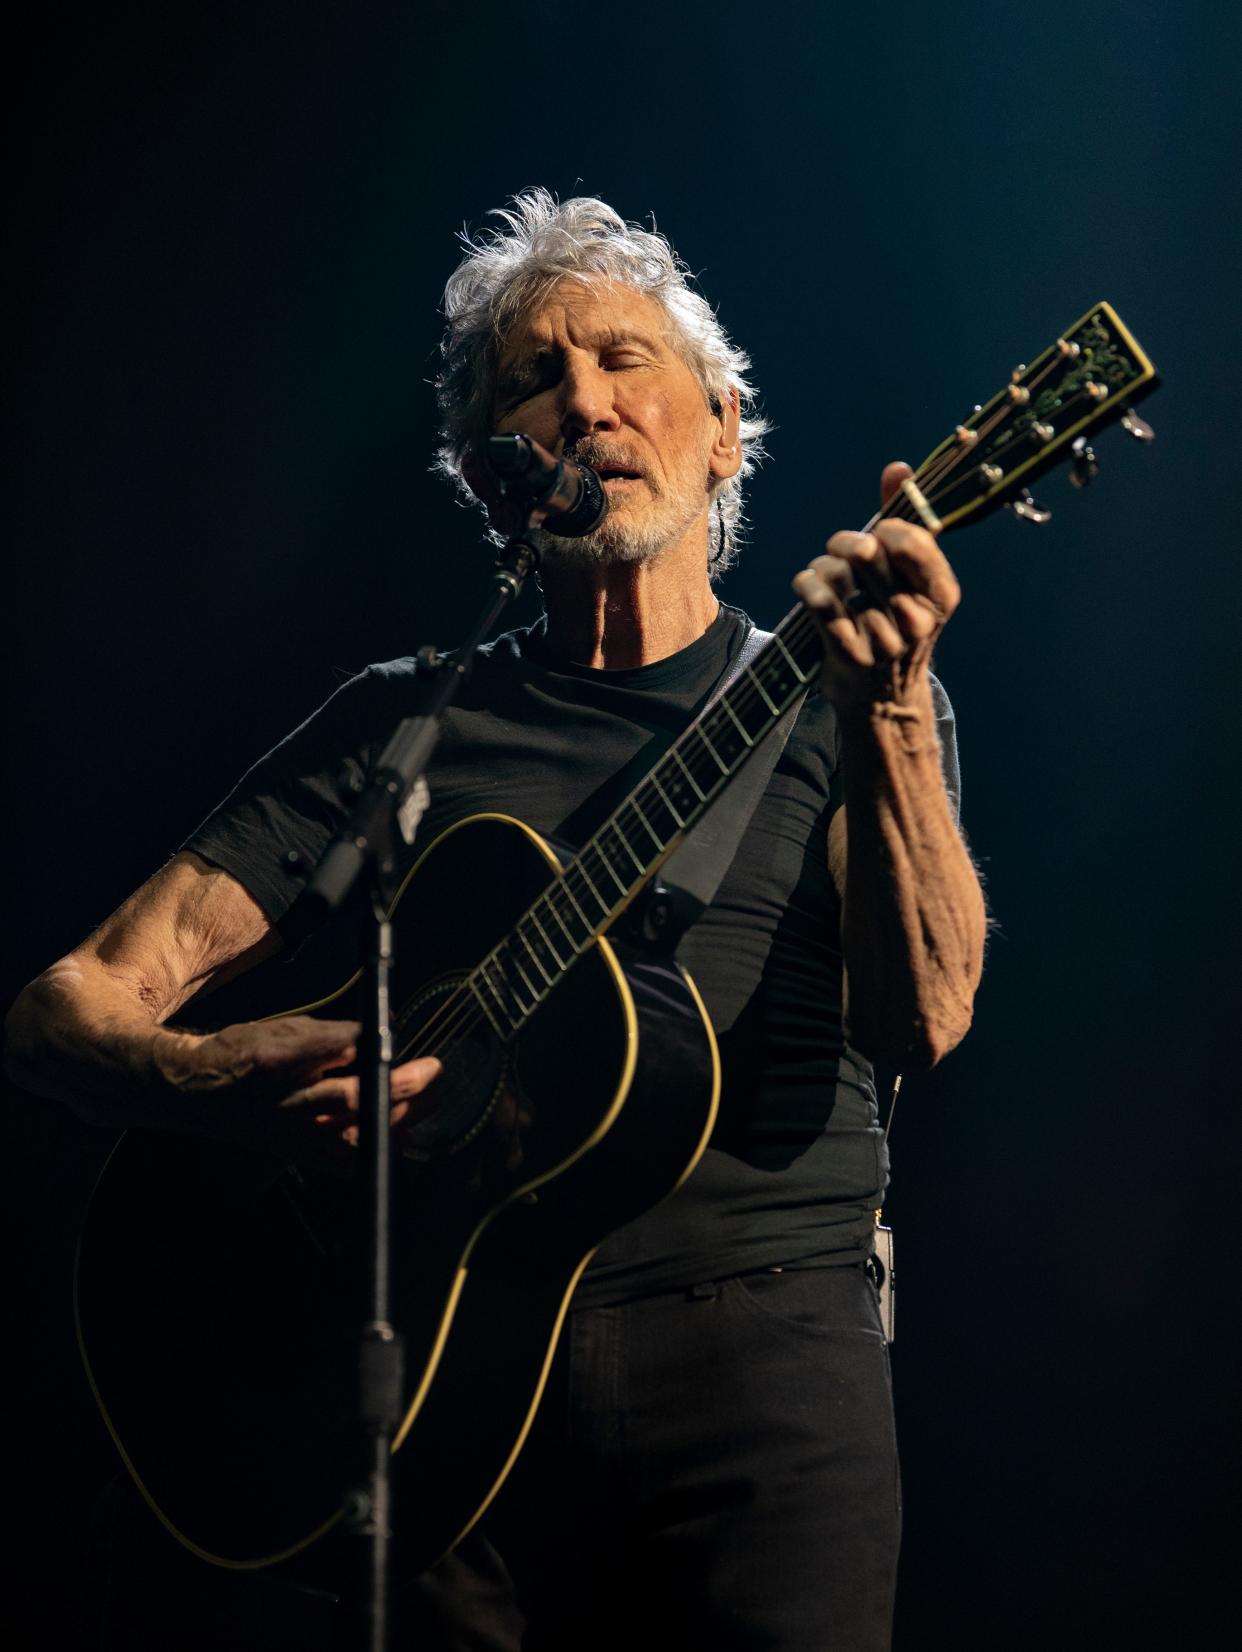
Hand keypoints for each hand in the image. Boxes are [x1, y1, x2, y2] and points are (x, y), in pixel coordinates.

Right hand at [154, 1015, 441, 1154]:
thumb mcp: (285, 1028)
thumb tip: (382, 1033)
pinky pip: (344, 1162)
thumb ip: (334, 1034)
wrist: (197, 1092)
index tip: (406, 1043)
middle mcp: (286, 1103)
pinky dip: (377, 1150)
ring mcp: (293, 1133)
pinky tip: (402, 1135)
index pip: (336, 1055)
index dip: (377, 1053)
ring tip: (428, 1100)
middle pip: (354, 1101)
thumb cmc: (244, 1051)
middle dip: (402, 1088)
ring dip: (399, 1121)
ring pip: (354, 1136)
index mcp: (277, 1062)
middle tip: (434, 1071)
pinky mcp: (296, 1153)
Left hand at [792, 462, 960, 709]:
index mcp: (942, 594)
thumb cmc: (894, 625)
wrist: (882, 701)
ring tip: (825, 576)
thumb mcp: (910, 580)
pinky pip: (816, 599)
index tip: (876, 536)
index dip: (884, 528)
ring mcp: (884, 639)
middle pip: (867, 551)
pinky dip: (806, 584)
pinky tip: (808, 587)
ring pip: (837, 574)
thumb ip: (906, 521)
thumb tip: (899, 468)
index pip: (911, 539)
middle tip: (841, 551)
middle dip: (844, 543)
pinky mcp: (849, 653)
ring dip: (822, 567)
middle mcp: (917, 618)